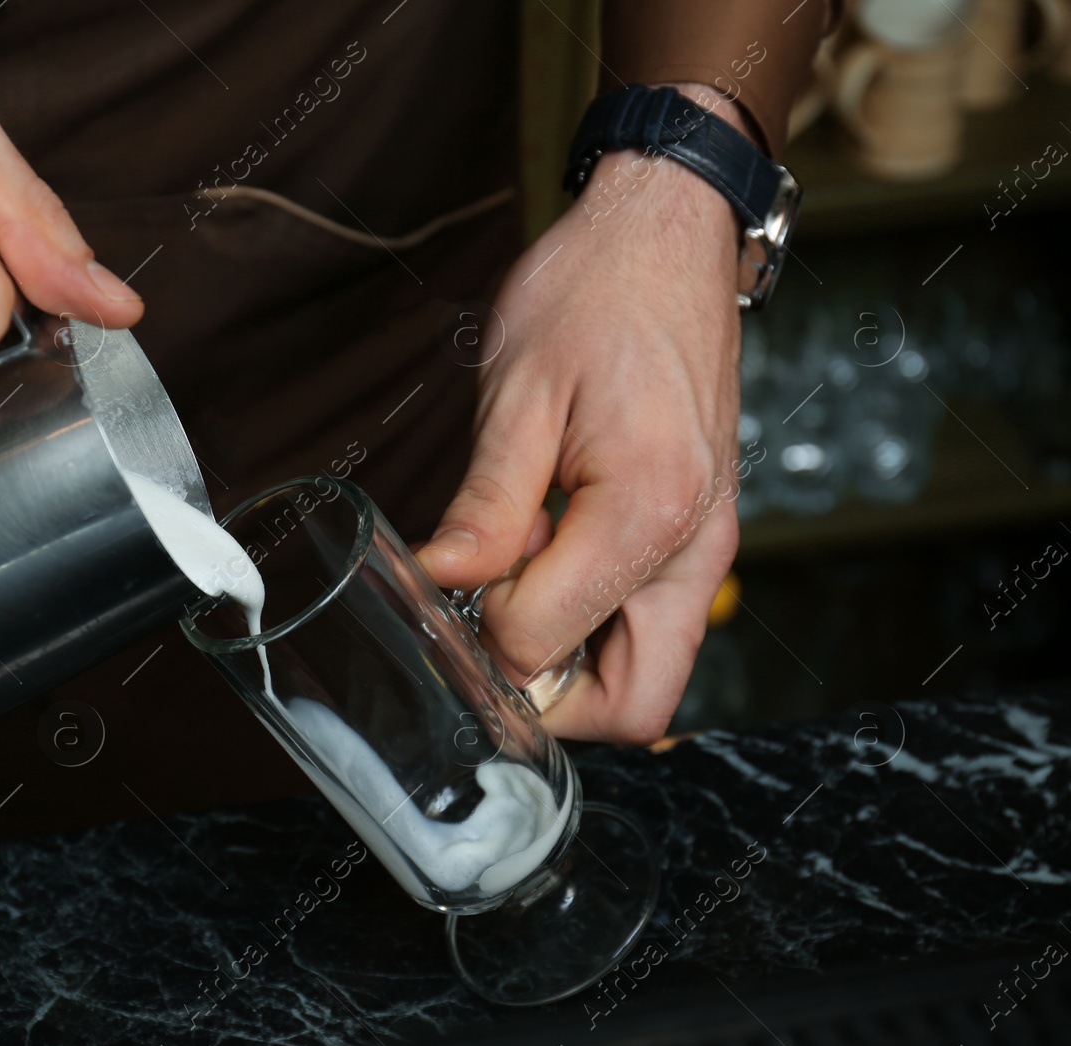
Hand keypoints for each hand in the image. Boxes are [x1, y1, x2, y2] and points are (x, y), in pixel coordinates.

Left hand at [418, 89, 748, 744]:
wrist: (667, 235)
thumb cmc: (594, 294)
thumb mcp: (518, 391)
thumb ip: (485, 505)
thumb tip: (441, 581)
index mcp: (648, 511)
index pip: (545, 641)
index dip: (480, 627)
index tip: (452, 577)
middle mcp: (697, 546)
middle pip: (632, 704)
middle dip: (545, 695)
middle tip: (482, 625)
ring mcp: (709, 546)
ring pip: (649, 674)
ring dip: (572, 660)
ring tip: (516, 574)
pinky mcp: (701, 534)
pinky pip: (652, 625)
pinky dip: (595, 622)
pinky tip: (549, 554)